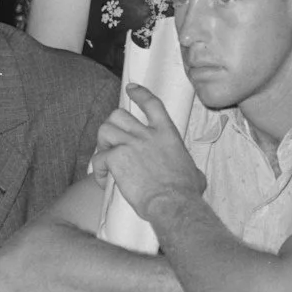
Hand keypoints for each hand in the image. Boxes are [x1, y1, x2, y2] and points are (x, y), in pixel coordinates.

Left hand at [89, 86, 204, 225]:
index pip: (152, 103)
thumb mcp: (193, 171)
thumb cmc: (186, 192)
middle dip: (112, 125)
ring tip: (105, 161)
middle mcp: (147, 134)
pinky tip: (104, 182)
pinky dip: (98, 170)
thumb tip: (194, 176)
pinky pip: (98, 158)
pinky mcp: (117, 158)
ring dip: (102, 144)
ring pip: (105, 130)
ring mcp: (130, 144)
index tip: (130, 89)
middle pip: (119, 114)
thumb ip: (187, 167)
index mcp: (167, 133)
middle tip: (112, 142)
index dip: (139, 94)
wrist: (173, 203)